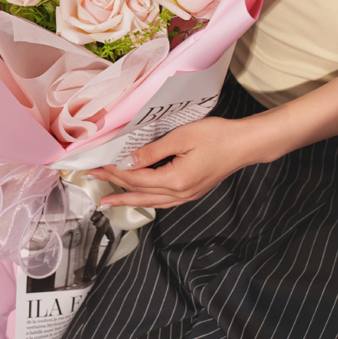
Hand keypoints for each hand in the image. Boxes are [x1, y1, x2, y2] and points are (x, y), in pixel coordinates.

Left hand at [88, 115, 257, 208]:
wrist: (244, 144)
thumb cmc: (217, 136)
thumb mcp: (182, 137)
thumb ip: (153, 151)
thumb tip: (128, 161)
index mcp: (175, 180)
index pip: (135, 178)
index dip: (113, 172)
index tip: (96, 166)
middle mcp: (180, 193)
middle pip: (139, 192)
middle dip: (114, 187)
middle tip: (93, 182)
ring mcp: (187, 196)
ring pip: (150, 201)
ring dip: (127, 199)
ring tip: (108, 202)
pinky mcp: (192, 192)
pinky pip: (162, 201)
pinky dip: (145, 199)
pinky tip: (139, 198)